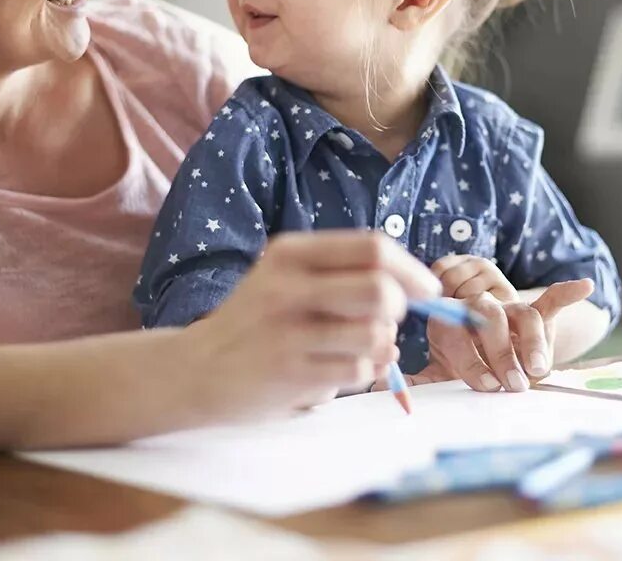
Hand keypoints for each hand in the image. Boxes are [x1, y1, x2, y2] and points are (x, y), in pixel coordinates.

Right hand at [186, 231, 440, 418]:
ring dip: (381, 345)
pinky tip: (337, 370)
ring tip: (357, 348)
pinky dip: (362, 373)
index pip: (372, 248)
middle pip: (380, 289)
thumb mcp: (285, 277)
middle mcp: (287, 286)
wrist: (194, 369)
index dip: (411, 269)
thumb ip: (340, 273)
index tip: (427, 289)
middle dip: (398, 309)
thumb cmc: (255, 322)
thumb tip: (414, 285)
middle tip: (386, 320)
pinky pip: (358, 371)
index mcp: (289, 253)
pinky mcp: (290, 373)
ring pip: (375, 334)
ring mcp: (287, 332)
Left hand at [407, 258, 593, 392]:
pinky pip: (551, 299)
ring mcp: (509, 310)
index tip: (485, 385)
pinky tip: (584, 285)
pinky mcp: (536, 314)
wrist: (484, 339)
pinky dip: (567, 291)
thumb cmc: (461, 359)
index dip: (469, 358)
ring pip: (521, 314)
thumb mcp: (440, 369)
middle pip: (489, 319)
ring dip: (531, 340)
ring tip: (537, 368)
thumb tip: (387, 390)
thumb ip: (420, 380)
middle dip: (500, 352)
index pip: (455, 331)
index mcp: (449, 322)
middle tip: (511, 384)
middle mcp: (478, 309)